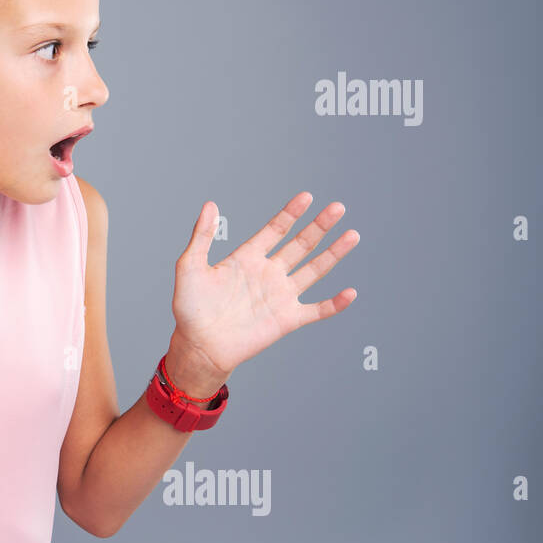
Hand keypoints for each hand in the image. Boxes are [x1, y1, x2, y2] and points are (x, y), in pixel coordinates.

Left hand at [170, 193, 359, 379]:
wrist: (198, 345)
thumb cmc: (189, 307)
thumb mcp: (190, 266)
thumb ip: (202, 236)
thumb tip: (209, 205)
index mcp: (247, 258)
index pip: (275, 230)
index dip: (291, 213)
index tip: (306, 197)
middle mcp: (268, 273)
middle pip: (300, 244)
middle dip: (319, 226)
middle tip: (338, 208)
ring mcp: (280, 296)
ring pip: (314, 270)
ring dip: (333, 253)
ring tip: (352, 235)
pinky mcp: (286, 319)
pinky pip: (316, 310)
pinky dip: (334, 304)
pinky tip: (350, 293)